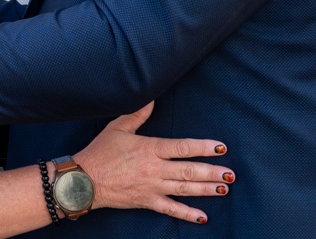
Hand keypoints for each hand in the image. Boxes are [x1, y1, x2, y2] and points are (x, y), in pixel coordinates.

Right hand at [75, 103, 232, 224]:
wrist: (84, 180)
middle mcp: (154, 169)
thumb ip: (137, 114)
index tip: (221, 147)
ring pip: (184, 189)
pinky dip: (187, 214)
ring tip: (224, 189)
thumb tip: (151, 98)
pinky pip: (171, 209)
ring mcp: (152, 187)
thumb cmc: (100, 152)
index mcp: (149, 149)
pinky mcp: (147, 201)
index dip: (203, 147)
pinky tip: (202, 216)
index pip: (182, 147)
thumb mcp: (117, 128)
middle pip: (188, 170)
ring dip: (206, 189)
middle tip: (231, 174)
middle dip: (212, 172)